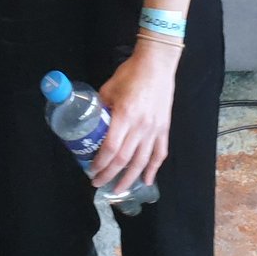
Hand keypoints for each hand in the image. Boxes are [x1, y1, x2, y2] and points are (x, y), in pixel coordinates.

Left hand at [92, 40, 179, 192]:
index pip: (110, 148)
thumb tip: (92, 121)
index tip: (91, 171)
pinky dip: (153, 169)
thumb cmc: (130, 74)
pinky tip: (147, 180)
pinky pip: (159, 154)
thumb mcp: (109, 88)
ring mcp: (154, 129)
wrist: (156, 65)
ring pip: (142, 161)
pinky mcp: (164, 129)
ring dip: (129, 178)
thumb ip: (101, 107)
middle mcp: (140, 127)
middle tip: (98, 184)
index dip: (100, 163)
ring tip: (119, 190)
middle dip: (110, 175)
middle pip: (124, 159)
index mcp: (125, 115)